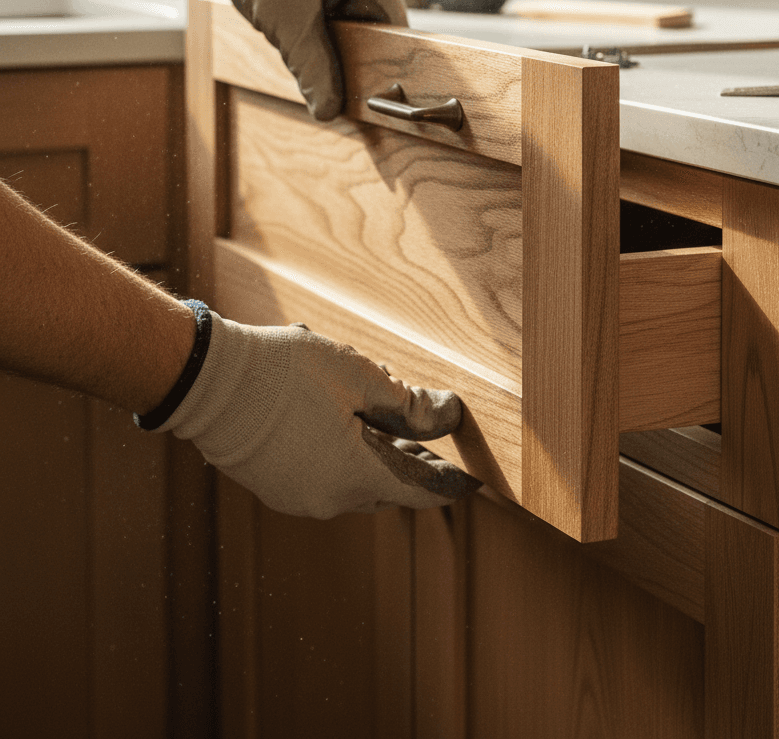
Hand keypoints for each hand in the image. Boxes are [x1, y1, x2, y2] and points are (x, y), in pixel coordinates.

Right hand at [157, 312, 479, 517]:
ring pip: (357, 483)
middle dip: (414, 461)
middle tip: (435, 440)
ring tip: (390, 423)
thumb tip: (449, 416)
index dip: (452, 483)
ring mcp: (298, 498)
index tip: (475, 480)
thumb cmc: (284, 373)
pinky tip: (347, 426)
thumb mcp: (358, 377)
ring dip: (379, 457)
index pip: (422, 490)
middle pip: (390, 486)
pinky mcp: (276, 487)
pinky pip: (327, 480)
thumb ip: (408, 404)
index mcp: (355, 476)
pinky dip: (347, 459)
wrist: (207, 381)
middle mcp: (328, 500)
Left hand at [179, 0, 407, 120]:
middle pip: (377, 28)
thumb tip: (328, 111)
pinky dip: (323, 29)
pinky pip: (341, 14)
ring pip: (357, 24)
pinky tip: (301, 29)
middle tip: (326, 74)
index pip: (396, 29)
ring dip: (334, 42)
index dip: (383, 63)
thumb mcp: (286, 21)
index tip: (366, 91)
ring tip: (304, 41)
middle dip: (351, 53)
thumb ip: (311, 68)